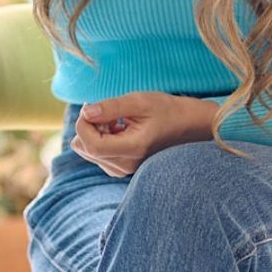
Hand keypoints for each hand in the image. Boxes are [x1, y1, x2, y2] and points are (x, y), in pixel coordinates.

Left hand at [71, 92, 218, 177]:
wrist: (188, 126)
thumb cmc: (166, 111)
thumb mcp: (139, 102)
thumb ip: (110, 107)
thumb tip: (86, 112)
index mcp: (132, 149)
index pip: (91, 145)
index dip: (83, 124)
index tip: (91, 106)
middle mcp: (126, 165)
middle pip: (85, 149)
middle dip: (88, 126)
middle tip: (108, 112)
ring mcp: (124, 169)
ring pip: (88, 152)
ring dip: (95, 132)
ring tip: (116, 121)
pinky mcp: (122, 167)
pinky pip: (97, 154)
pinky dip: (101, 139)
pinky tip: (118, 129)